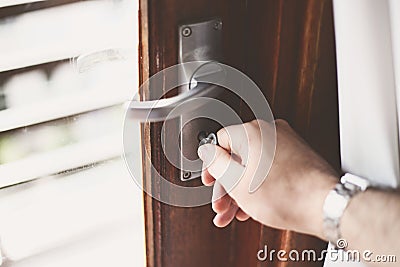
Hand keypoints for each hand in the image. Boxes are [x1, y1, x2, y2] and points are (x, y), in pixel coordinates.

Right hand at [197, 119, 337, 237]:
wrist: (325, 205)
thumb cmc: (286, 195)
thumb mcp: (237, 182)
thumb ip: (216, 163)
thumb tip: (208, 152)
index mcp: (252, 131)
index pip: (220, 141)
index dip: (211, 164)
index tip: (210, 180)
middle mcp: (270, 131)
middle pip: (238, 157)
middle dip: (228, 186)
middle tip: (223, 205)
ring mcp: (285, 142)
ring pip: (253, 165)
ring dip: (242, 190)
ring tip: (237, 212)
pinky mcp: (296, 154)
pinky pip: (269, 167)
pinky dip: (259, 184)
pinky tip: (254, 205)